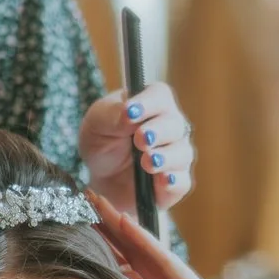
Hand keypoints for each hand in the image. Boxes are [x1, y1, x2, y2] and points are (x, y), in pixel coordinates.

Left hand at [79, 83, 195, 216]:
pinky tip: (161, 180)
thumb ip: (111, 114)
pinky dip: (173, 181)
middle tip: (140, 139)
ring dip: (165, 157)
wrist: (100, 177)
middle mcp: (170, 127)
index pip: (159, 95)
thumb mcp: (97, 122)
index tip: (130, 112)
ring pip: (182, 153)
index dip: (147, 103)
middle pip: (175, 124)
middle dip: (158, 131)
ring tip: (147, 162)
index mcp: (152, 104)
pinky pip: (182, 182)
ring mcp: (176, 155)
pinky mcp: (175, 182)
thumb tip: (128, 112)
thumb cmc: (101, 141)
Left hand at [88, 191, 248, 278]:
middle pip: (134, 255)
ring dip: (123, 227)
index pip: (122, 272)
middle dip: (108, 228)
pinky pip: (168, 266)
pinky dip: (146, 245)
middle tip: (81, 200)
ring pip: (149, 253)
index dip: (99, 250)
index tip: (71, 229)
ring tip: (98, 204)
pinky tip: (126, 226)